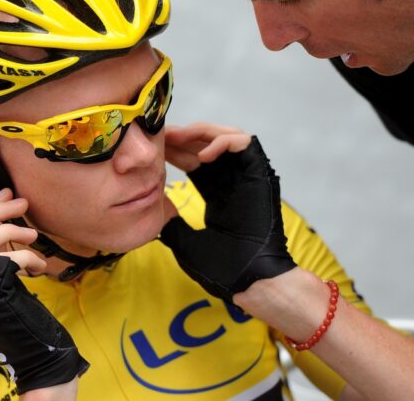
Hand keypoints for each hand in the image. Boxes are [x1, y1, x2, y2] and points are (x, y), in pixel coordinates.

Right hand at [0, 189, 88, 393]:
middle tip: (21, 202)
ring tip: (33, 235)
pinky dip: (25, 255)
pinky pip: (5, 262)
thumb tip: (3, 215)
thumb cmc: (26, 320)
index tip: (6, 193)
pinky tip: (40, 265)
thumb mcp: (6, 283)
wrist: (38, 361)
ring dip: (9, 230)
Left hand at [159, 135, 295, 301]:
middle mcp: (233, 181)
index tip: (154, 149)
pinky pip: (243, 142)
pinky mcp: (259, 173)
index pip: (194, 161)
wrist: (251, 280)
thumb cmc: (224, 269)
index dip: (175, 152)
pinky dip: (222, 142)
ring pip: (226, 135)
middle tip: (159, 136)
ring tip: (177, 139)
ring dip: (200, 133)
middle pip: (208, 144)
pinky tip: (201, 157)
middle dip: (183, 137)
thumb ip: (172, 226)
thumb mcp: (187, 243)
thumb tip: (155, 218)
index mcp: (219, 194)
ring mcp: (247, 176)